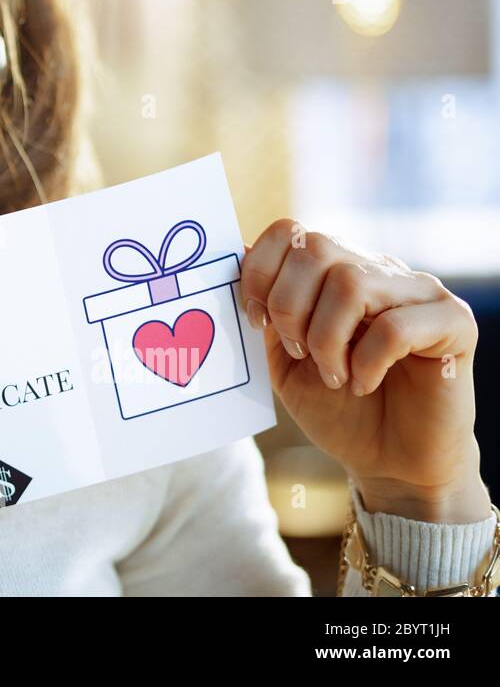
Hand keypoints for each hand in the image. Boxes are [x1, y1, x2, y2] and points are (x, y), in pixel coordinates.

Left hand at [240, 219, 490, 523]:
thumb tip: (240, 253)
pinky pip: (396, 325)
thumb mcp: (283, 360)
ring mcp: (419, 291)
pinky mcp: (454, 322)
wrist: (390, 463)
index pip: (291, 231)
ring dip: (326, 338)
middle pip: (317, 248)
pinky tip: (364, 383)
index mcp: (336, 271)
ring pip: (351, 283)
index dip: (260, 273)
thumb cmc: (337, 410)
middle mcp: (378, 270)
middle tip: (298, 351)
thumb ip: (266, 311)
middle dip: (289, 306)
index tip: (256, 320)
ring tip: (333, 375)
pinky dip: (366, 362)